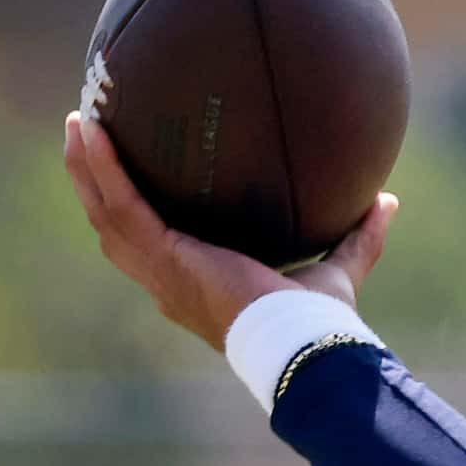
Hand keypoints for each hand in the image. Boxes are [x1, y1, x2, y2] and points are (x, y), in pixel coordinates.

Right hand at [61, 112, 395, 347]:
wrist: (308, 343)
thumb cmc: (321, 322)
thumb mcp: (340, 270)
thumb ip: (358, 236)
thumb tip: (386, 200)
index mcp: (198, 287)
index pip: (156, 247)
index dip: (138, 212)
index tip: (133, 175)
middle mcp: (169, 283)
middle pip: (115, 227)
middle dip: (96, 183)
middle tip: (88, 135)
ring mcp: (161, 272)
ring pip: (105, 214)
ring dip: (86, 168)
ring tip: (78, 122)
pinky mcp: (165, 258)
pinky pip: (121, 205)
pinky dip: (103, 168)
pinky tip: (91, 130)